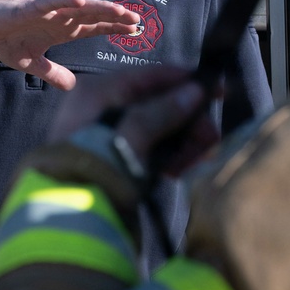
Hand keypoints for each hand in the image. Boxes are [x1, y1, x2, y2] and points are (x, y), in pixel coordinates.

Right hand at [0, 0, 139, 91]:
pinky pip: (51, 2)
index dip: (113, 28)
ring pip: (78, 8)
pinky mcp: (31, 8)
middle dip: (115, 17)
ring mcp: (48, 12)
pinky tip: (80, 1)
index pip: (93, 28)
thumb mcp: (32, 65)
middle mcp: (60, 18)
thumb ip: (52, 73)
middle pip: (93, 16)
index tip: (134, 30)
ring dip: (99, 8)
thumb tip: (71, 86)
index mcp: (62, 30)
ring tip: (119, 10)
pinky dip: (65, 1)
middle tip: (137, 20)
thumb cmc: (8, 41)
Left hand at [50, 66, 220, 176]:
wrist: (70, 213)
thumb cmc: (101, 165)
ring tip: (198, 159)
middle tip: (210, 140)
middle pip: (158, 103)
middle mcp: (102, 106)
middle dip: (188, 121)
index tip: (219, 91)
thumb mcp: (134, 133)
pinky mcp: (115, 158)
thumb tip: (195, 90)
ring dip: (183, 141)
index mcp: (100, 91)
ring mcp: (108, 133)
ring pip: (158, 127)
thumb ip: (165, 111)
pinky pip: (150, 147)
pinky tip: (179, 170)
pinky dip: (168, 155)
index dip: (187, 82)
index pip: (152, 76)